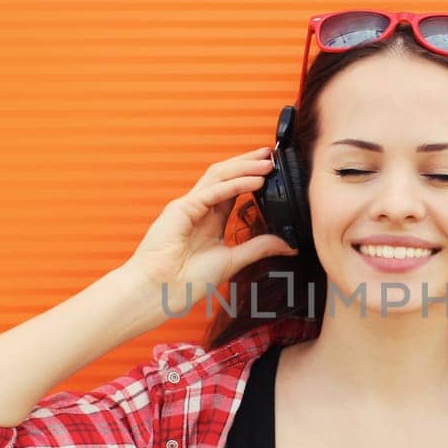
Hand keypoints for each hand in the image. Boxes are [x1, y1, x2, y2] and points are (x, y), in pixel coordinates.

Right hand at [122, 146, 297, 309]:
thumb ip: (259, 248)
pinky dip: (234, 185)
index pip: (233, 188)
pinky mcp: (181, 210)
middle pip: (225, 175)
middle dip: (248, 163)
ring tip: (267, 163)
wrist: (159, 293)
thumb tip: (288, 245)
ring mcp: (188, 206)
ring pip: (218, 176)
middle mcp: (198, 208)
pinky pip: (211, 193)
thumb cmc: (186, 281)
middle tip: (271, 154)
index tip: (273, 169)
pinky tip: (254, 181)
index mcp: (209, 219)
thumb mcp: (233, 260)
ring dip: (244, 167)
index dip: (252, 176)